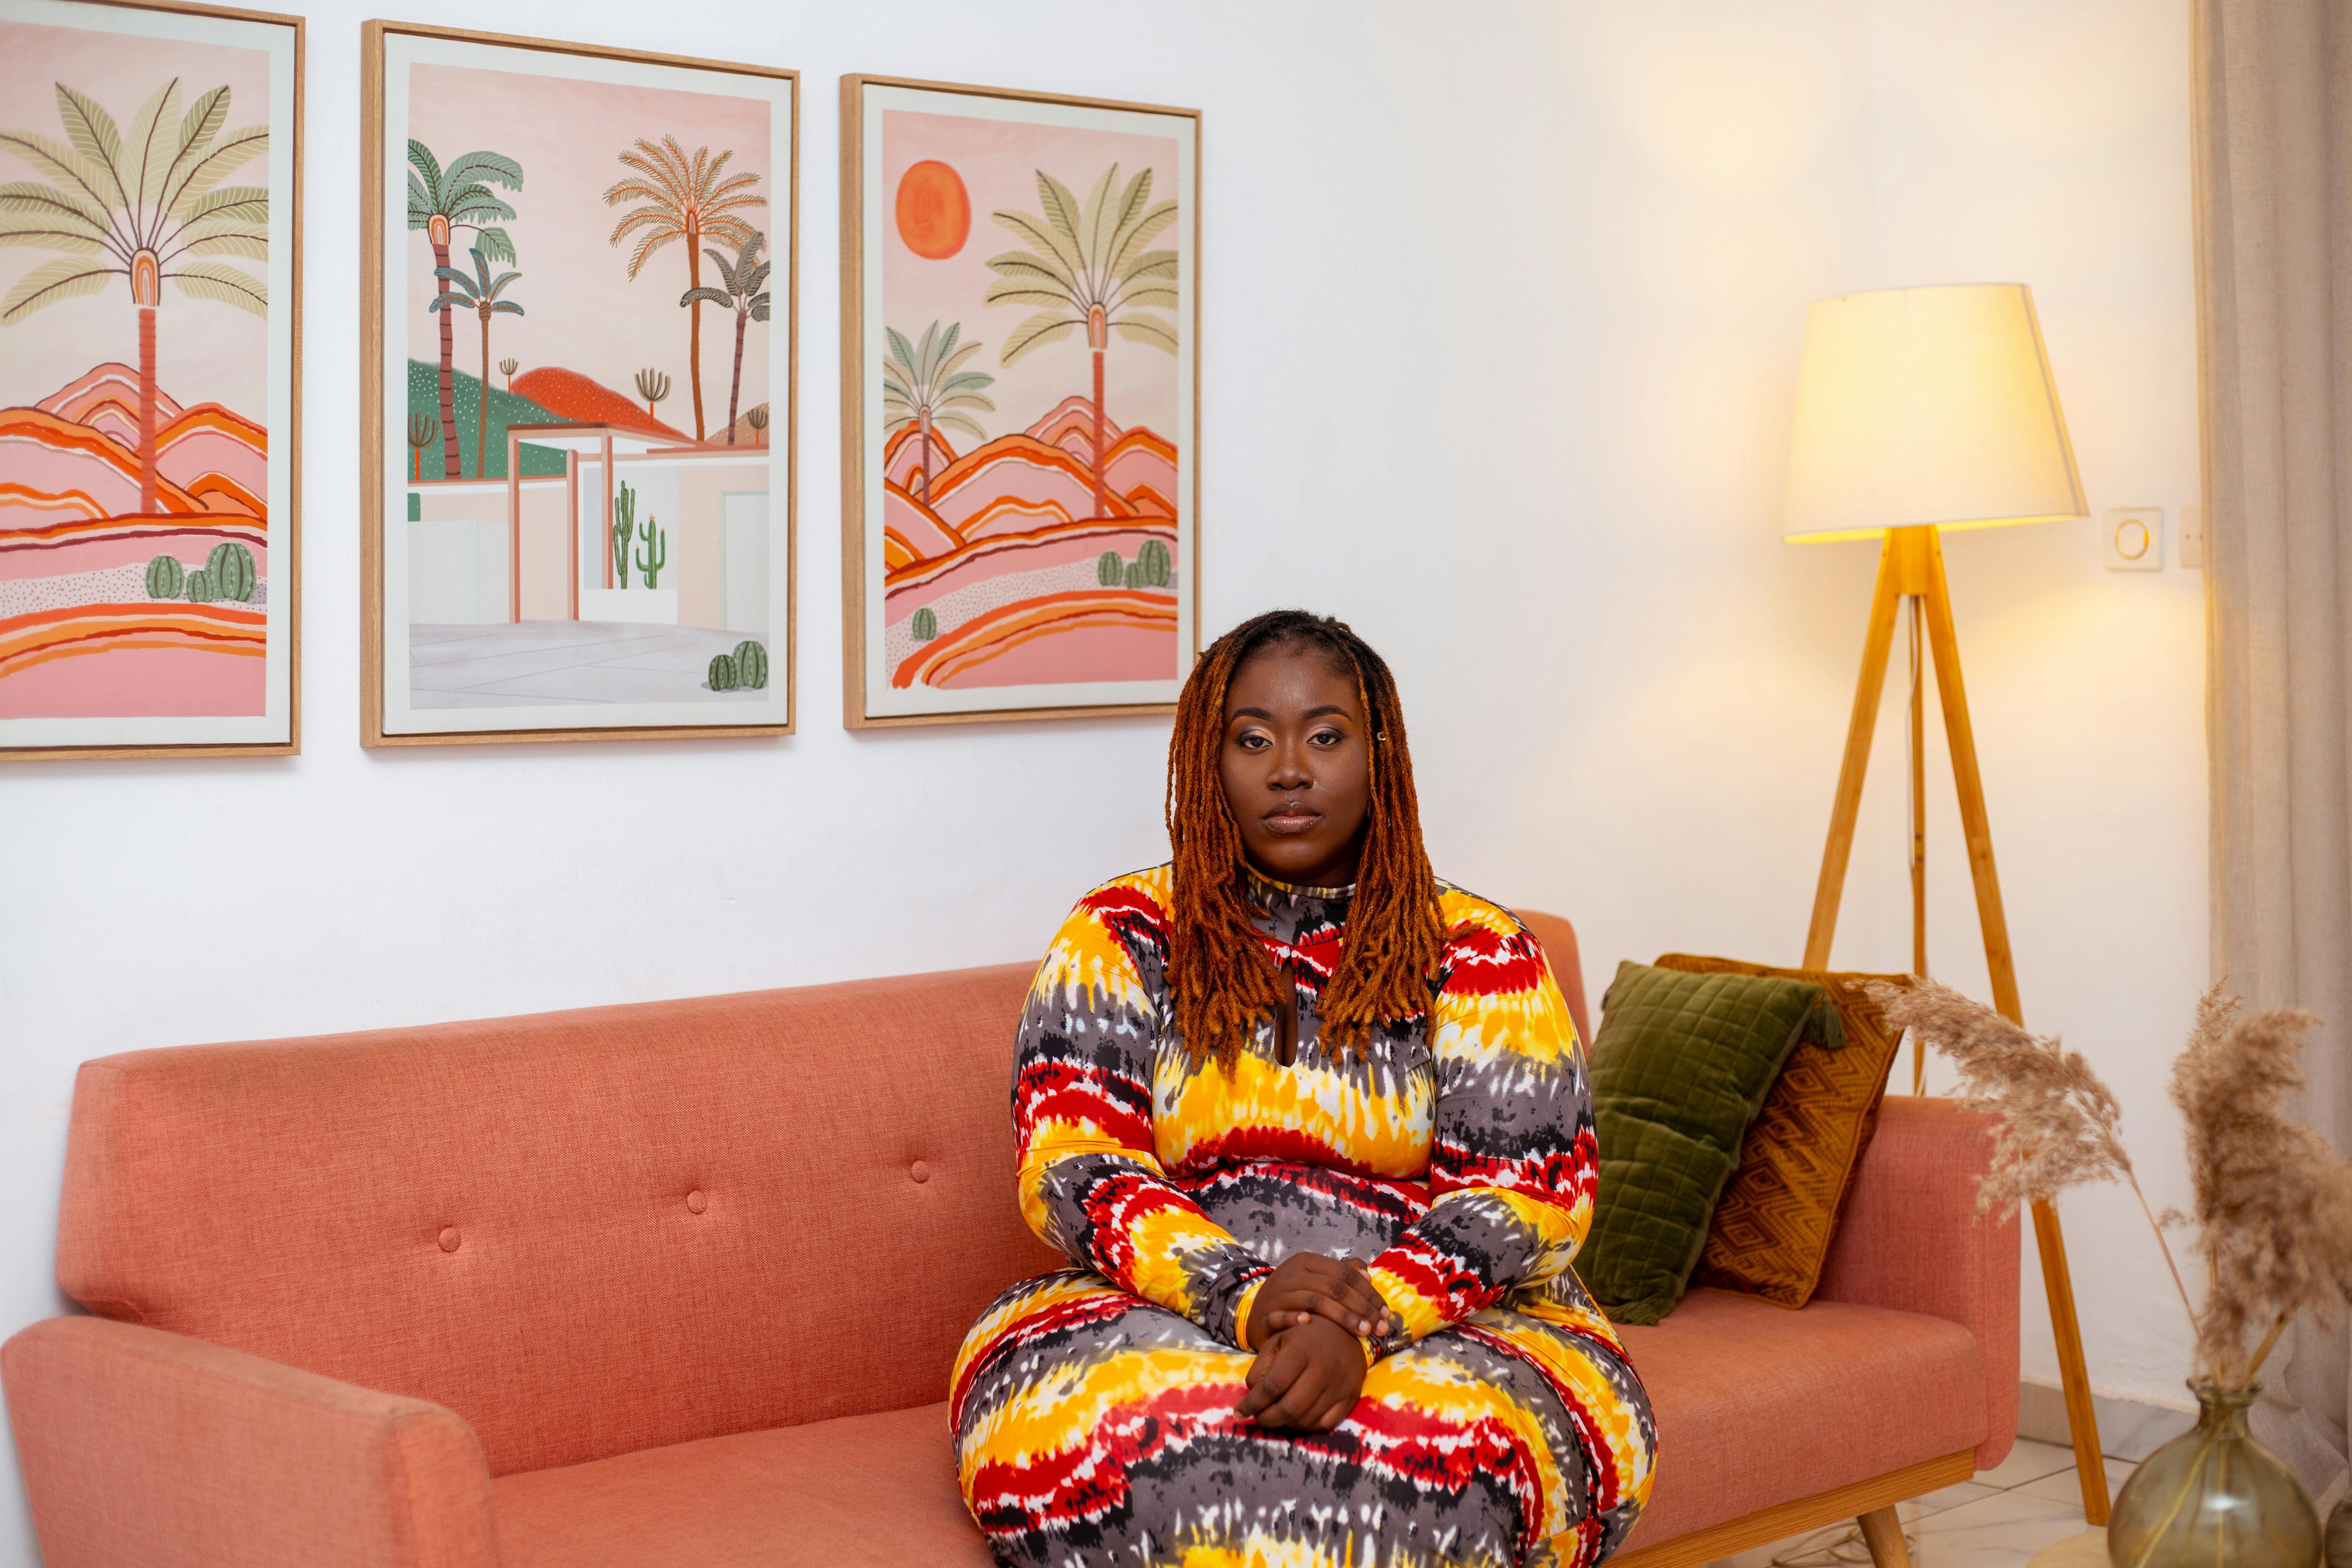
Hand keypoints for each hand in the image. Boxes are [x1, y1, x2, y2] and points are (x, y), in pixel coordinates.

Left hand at [1236, 1316, 1365, 1430]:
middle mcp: (1323, 1368)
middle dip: (1266, 1418)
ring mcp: (1340, 1385)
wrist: (1347, 1330)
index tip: (1239, 1412)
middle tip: (1257, 1417)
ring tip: (1275, 1415)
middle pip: (1289, 1408)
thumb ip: (1261, 1365)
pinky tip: (1297, 1416)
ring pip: (1305, 1420)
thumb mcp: (1278, 1340)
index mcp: (1301, 1350)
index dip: (1252, 1403)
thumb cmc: (1305, 1335)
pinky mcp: (1351, 1397)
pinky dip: (1306, 1425)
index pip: (1272, 1386)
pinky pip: (1325, 1424)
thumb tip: (1252, 1393)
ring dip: (1285, 1423)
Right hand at [1246, 1253, 1392, 1347]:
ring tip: (1363, 1332)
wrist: (1255, 1312)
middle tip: (1381, 1328)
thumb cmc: (1293, 1297)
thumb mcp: (1314, 1280)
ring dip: (1342, 1317)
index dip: (1369, 1293)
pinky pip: (1282, 1316)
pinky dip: (1296, 1319)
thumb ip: (1340, 1274)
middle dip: (1362, 1308)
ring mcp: (1277, 1293)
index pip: (1345, 1274)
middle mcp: (1292, 1274)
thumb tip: (1366, 1274)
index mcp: (1307, 1262)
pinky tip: (1311, 1325)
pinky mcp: (1265, 1314)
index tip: (1386, 1313)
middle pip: (1334, 1287)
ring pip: (1314, 1300)